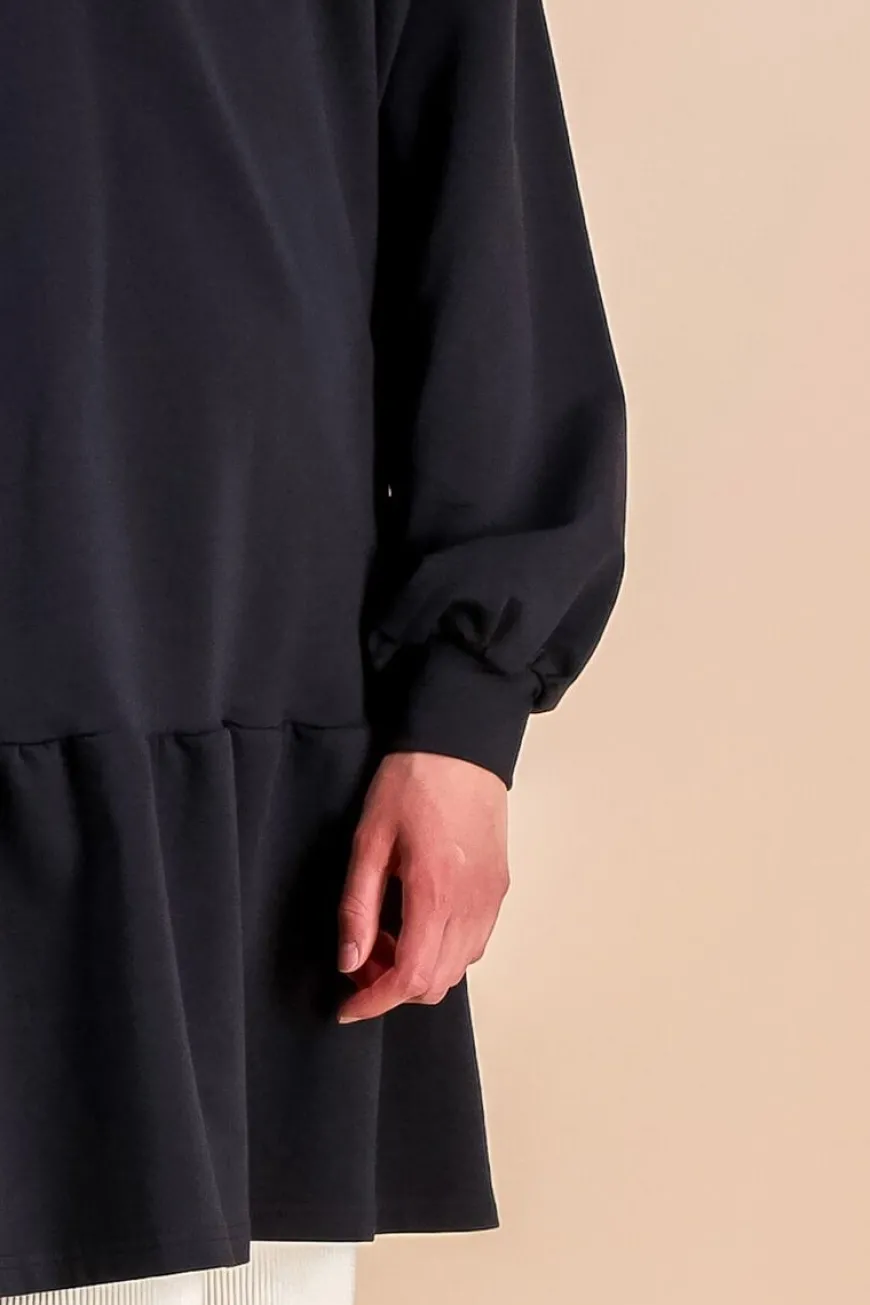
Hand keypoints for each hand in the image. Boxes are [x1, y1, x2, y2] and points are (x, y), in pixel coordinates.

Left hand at [335, 750, 509, 1021]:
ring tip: (387, 936)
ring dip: (419, 970)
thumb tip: (350, 961)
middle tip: (362, 958)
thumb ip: (357, 907)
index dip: (375, 1002)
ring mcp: (490, 899)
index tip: (348, 1007)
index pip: (410, 977)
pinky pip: (474, 944)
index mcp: (435, 892)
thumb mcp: (368, 841)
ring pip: (458, 969)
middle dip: (393, 987)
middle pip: (436, 983)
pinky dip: (444, 951)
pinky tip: (417, 922)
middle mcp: (471, 904)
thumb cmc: (413, 782)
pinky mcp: (498, 889)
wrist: (460, 747)